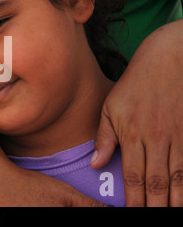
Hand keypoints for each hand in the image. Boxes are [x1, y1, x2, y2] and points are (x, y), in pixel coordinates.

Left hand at [91, 21, 182, 206]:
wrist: (167, 60)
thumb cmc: (134, 85)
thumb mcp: (110, 107)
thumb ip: (104, 138)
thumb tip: (96, 165)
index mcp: (132, 133)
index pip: (132, 175)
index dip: (133, 198)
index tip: (132, 211)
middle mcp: (155, 138)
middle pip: (156, 181)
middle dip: (154, 205)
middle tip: (152, 218)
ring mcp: (177, 135)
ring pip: (177, 176)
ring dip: (175, 199)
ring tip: (172, 211)